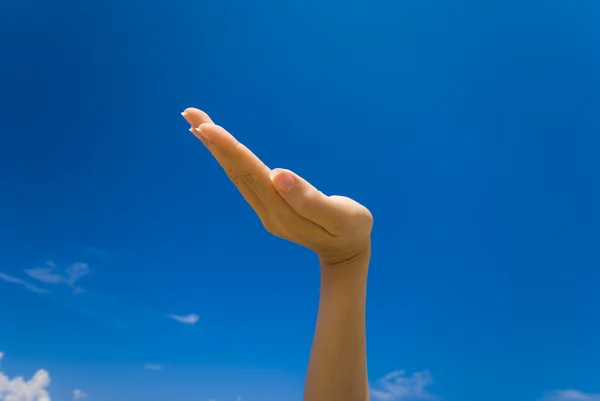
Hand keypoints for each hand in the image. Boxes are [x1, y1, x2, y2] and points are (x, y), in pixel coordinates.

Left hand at [181, 108, 372, 267]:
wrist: (346, 253)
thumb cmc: (350, 230)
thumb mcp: (339, 217)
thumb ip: (310, 199)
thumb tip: (278, 174)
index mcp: (282, 210)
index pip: (250, 173)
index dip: (228, 149)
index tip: (205, 128)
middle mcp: (266, 210)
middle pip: (235, 170)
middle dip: (213, 141)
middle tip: (190, 113)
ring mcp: (265, 209)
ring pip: (235, 173)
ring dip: (215, 148)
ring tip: (196, 123)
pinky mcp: (269, 205)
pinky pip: (243, 177)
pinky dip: (228, 158)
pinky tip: (219, 147)